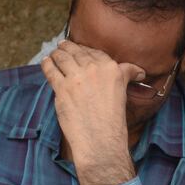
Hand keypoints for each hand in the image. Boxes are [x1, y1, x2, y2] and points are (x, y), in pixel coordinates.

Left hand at [41, 40, 144, 184]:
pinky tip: (45, 62)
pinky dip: (47, 64)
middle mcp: (93, 69)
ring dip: (56, 54)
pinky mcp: (61, 89)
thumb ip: (125, 75)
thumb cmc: (113, 119)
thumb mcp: (123, 92)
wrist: (101, 139)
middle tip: (62, 45)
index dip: (84, 49)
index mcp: (111, 68)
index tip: (79, 48)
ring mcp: (76, 78)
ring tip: (53, 53)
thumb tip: (139, 71)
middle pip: (76, 52)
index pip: (94, 52)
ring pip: (62, 58)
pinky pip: (51, 71)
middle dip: (67, 47)